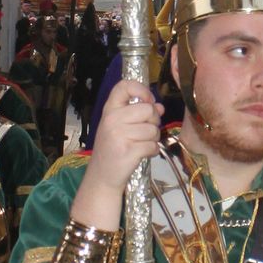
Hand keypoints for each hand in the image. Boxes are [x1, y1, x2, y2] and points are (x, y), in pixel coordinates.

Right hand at [82, 81, 162, 213]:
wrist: (102, 176)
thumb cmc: (113, 149)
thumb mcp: (120, 126)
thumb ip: (138, 114)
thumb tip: (160, 107)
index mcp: (109, 110)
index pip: (124, 86)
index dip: (141, 90)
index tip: (147, 101)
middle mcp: (112, 120)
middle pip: (148, 109)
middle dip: (153, 121)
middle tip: (145, 131)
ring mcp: (119, 136)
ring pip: (153, 129)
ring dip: (153, 139)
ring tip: (140, 144)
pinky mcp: (128, 151)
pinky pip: (153, 145)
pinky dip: (152, 151)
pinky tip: (142, 154)